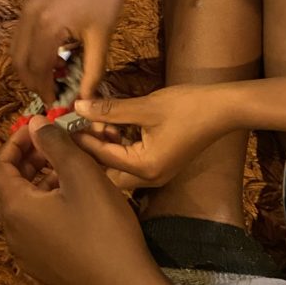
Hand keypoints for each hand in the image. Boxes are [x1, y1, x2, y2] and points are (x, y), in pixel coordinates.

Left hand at [0, 116, 160, 284]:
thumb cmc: (103, 227)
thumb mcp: (81, 175)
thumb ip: (55, 144)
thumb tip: (34, 123)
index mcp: (14, 209)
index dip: (16, 141)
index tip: (41, 127)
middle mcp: (12, 233)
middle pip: (10, 186)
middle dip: (31, 160)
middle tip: (59, 144)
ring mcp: (27, 254)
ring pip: (26, 206)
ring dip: (42, 181)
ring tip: (73, 168)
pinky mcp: (44, 266)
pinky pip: (37, 226)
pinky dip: (48, 204)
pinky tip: (78, 200)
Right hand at [11, 0, 124, 103]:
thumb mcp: (101, 40)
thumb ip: (92, 73)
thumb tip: (85, 100)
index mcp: (47, 26)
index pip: (37, 69)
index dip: (44, 90)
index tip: (56, 103)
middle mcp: (30, 17)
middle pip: (20, 62)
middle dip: (34, 83)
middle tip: (53, 94)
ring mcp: (27, 10)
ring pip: (17, 51)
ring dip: (31, 69)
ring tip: (55, 78)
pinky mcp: (29, 6)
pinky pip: (22, 38)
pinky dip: (32, 53)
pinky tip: (55, 58)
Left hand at [73, 85, 226, 189]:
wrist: (225, 109)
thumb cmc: (189, 107)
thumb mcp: (145, 107)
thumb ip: (110, 109)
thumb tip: (79, 106)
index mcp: (144, 168)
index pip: (101, 157)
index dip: (80, 139)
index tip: (60, 125)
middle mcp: (149, 178)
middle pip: (106, 169)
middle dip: (90, 147)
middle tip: (75, 125)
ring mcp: (156, 174)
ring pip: (117, 165)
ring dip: (103, 145)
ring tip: (92, 121)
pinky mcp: (161, 165)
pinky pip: (130, 160)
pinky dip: (118, 145)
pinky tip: (111, 126)